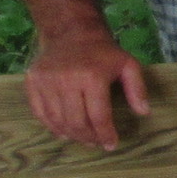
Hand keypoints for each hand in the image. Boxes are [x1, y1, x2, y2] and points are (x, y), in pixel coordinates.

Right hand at [25, 27, 150, 150]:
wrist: (72, 32)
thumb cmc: (104, 52)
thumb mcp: (129, 65)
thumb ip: (138, 89)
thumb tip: (144, 113)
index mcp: (92, 78)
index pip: (98, 116)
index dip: (105, 134)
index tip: (111, 145)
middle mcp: (66, 80)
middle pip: (76, 122)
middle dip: (89, 138)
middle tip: (97, 143)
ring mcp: (46, 81)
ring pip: (57, 120)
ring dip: (71, 135)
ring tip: (83, 139)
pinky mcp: (32, 81)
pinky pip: (39, 112)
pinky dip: (51, 126)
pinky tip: (63, 132)